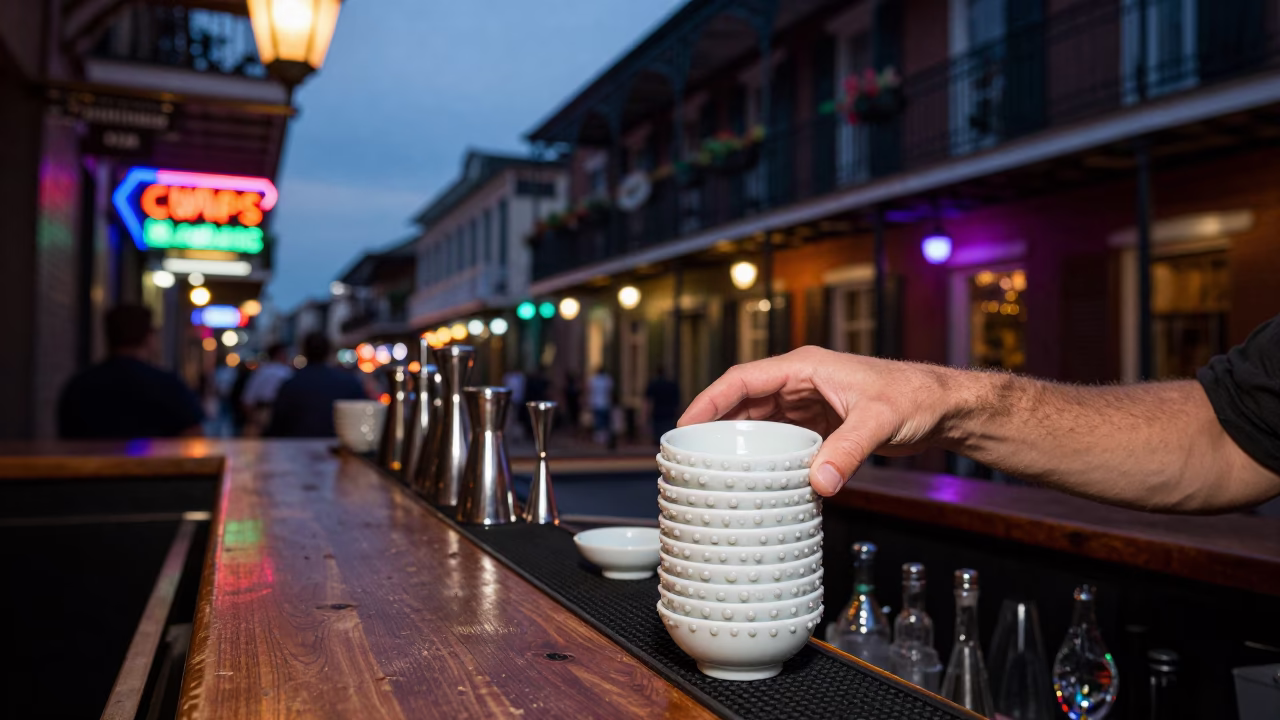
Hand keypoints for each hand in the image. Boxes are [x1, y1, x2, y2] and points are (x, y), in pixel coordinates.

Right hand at [678, 347, 963, 495]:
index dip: (709, 400)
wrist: (943, 407)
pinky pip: (783, 438)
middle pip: (744, 402)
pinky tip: (756, 476)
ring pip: (761, 421)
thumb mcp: (878, 422)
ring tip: (713, 468)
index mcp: (804, 367)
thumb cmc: (915, 397)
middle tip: (690, 455)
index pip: (742, 380)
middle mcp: (801, 382)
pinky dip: (767, 455)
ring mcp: (810, 403)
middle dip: (715, 426)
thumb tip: (818, 484)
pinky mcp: (821, 423)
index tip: (685, 425)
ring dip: (739, 442)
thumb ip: (847, 451)